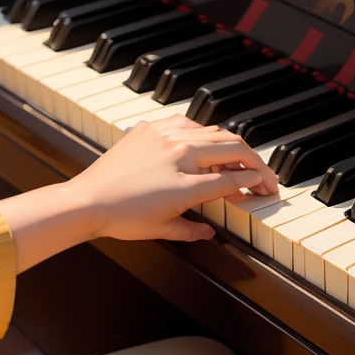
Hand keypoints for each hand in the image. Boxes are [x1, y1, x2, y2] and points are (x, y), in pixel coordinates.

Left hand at [70, 114, 277, 241]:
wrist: (88, 199)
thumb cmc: (122, 217)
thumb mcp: (165, 229)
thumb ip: (194, 230)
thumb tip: (211, 232)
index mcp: (186, 182)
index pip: (234, 179)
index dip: (256, 183)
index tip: (266, 187)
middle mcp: (178, 152)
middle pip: (232, 148)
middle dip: (255, 162)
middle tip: (264, 176)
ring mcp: (163, 136)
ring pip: (213, 131)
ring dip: (232, 145)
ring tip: (238, 162)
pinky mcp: (149, 128)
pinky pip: (186, 122)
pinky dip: (204, 132)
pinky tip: (206, 145)